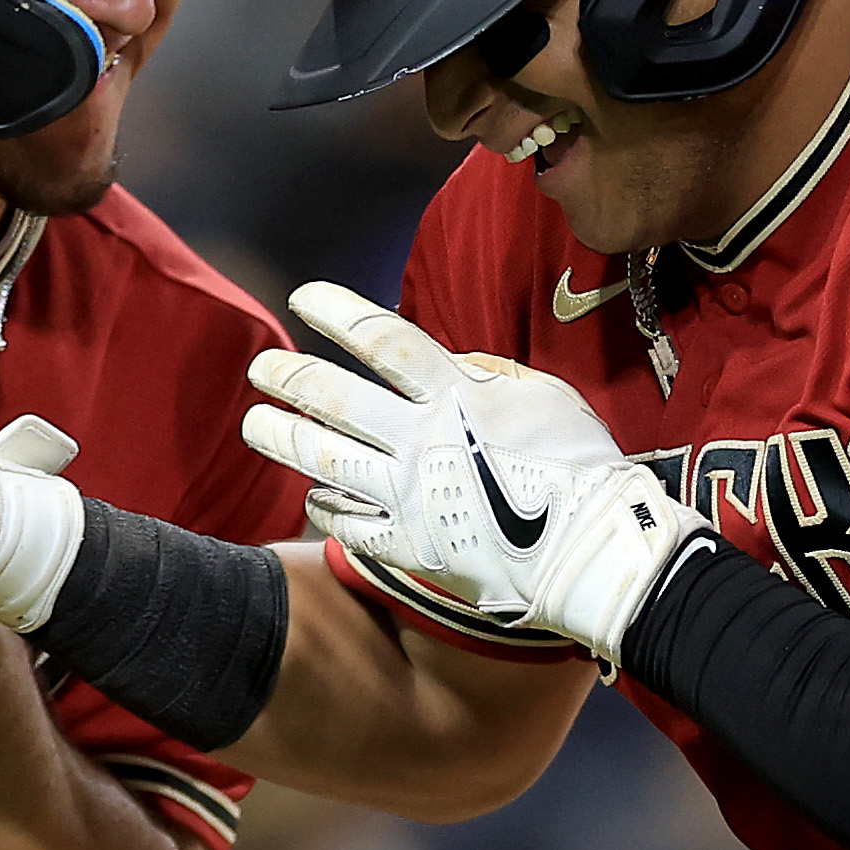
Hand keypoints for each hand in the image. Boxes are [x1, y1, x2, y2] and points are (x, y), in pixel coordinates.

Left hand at [239, 281, 704, 661]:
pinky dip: (325, 506)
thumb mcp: (546, 396)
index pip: (385, 342)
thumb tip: (453, 363)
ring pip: (327, 459)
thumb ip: (491, 374)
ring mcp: (413, 496)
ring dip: (282, 438)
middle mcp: (424, 441)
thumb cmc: (583, 468)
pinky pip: (350, 524)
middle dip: (290, 379)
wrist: (594, 552)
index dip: (338, 314)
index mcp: (460, 396)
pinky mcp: (412, 548)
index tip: (304, 297)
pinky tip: (312, 495)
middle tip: (260, 367)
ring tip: (254, 423)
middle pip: (338, 400)